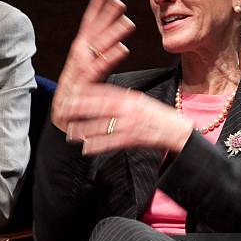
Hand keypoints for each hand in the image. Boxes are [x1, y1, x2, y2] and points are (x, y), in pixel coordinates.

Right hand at [53, 0, 135, 131]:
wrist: (66, 132)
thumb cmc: (82, 109)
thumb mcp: (93, 84)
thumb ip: (102, 64)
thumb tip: (119, 45)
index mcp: (78, 64)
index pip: (87, 33)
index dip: (95, 14)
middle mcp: (75, 67)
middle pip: (90, 38)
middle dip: (103, 18)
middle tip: (118, 1)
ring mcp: (76, 78)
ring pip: (94, 52)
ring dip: (111, 35)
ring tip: (128, 22)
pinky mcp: (81, 91)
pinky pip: (97, 73)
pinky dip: (109, 59)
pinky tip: (123, 49)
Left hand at [64, 82, 193, 153]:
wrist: (176, 131)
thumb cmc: (158, 116)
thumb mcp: (140, 101)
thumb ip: (122, 98)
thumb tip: (104, 96)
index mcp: (130, 98)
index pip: (104, 92)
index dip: (86, 93)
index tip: (71, 93)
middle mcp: (128, 110)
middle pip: (99, 108)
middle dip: (80, 109)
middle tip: (64, 111)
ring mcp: (129, 125)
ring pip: (101, 127)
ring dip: (84, 130)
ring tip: (70, 133)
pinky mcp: (132, 139)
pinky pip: (110, 143)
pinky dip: (96, 146)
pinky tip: (86, 148)